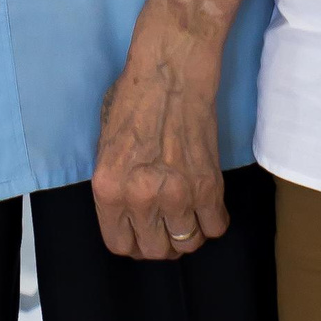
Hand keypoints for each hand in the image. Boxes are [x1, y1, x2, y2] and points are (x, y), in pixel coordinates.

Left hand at [92, 34, 228, 259]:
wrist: (170, 70)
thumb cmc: (134, 96)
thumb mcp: (105, 143)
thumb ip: (115, 181)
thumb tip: (126, 208)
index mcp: (108, 188)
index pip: (120, 245)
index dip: (133, 242)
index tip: (141, 233)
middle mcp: (140, 199)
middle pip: (156, 251)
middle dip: (161, 242)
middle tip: (166, 224)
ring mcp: (176, 195)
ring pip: (187, 244)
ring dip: (187, 232)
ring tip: (187, 214)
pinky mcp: (208, 186)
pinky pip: (215, 226)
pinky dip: (212, 221)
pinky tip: (206, 205)